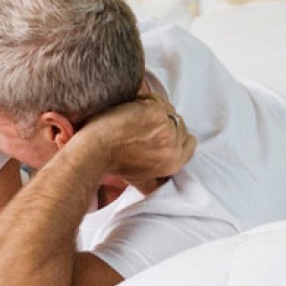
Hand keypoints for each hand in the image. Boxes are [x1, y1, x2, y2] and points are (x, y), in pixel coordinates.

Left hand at [81, 94, 195, 186]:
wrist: (95, 150)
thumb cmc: (112, 162)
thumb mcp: (139, 179)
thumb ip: (155, 182)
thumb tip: (160, 185)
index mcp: (174, 163)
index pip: (189, 143)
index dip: (176, 135)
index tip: (161, 131)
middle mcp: (174, 146)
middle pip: (179, 124)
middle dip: (163, 122)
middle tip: (143, 125)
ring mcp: (167, 128)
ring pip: (168, 110)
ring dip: (153, 110)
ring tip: (134, 119)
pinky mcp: (157, 112)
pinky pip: (156, 100)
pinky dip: (143, 101)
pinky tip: (130, 110)